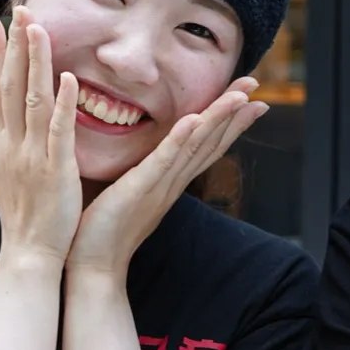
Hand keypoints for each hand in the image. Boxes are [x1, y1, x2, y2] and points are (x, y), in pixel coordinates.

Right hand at [0, 7, 82, 262]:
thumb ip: (15, 146)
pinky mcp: (55, 169)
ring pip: (32, 99)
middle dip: (11, 45)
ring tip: (37, 27)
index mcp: (3, 144)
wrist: (28, 256)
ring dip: (35, 61)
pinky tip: (67, 78)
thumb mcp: (13, 175)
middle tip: (14, 8)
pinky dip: (62, 103)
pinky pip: (59, 131)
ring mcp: (32, 155)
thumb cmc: (26, 218)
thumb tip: (12, 126)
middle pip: (8, 85)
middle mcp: (12, 144)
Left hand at [65, 77, 266, 276]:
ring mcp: (160, 185)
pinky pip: (164, 161)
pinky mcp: (141, 189)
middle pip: (211, 141)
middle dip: (234, 111)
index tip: (251, 98)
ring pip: (196, 146)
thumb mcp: (131, 192)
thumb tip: (144, 154)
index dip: (230, 121)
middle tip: (255, 83)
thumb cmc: (105, 229)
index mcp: (171, 180)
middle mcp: (174, 182)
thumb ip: (144, 172)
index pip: (207, 145)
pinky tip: (195, 119)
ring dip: (219, 119)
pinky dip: (181, 140)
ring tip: (240, 95)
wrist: (94, 266)